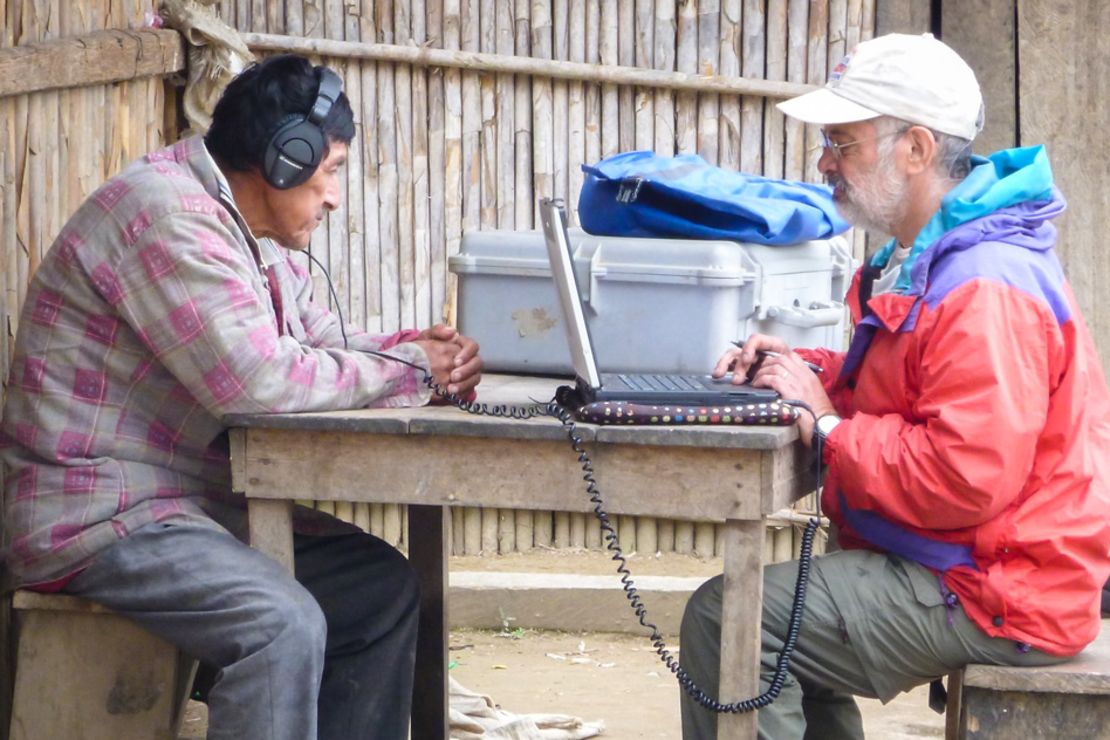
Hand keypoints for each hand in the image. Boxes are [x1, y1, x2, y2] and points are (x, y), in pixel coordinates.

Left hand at [413, 324, 482, 398]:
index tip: (456, 361)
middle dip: (467, 370)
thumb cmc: (424, 349)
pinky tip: (452, 395)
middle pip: (477, 363)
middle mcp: (469, 359)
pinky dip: (462, 393)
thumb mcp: (427, 337)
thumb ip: (438, 330)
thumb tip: (453, 332)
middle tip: (453, 376)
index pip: (472, 346)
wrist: (415, 364)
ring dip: (465, 384)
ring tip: (451, 389)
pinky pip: (469, 390)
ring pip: (475, 378)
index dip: (467, 354)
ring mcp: (468, 373)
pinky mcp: (464, 385)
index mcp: (462, 346)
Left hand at [714, 334, 835, 446]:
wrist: (824, 426)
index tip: (765, 365)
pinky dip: (762, 381)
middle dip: (764, 365)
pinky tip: (758, 387)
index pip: (789, 355)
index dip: (774, 357)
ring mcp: (798, 382)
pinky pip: (773, 379)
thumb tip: (778, 378)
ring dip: (761, 373)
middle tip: (756, 374)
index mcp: (807, 373)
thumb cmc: (815, 414)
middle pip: (779, 358)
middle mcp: (804, 375)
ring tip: (756, 382)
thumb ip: (796, 382)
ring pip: (774, 366)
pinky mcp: (792, 392)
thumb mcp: (809, 392)